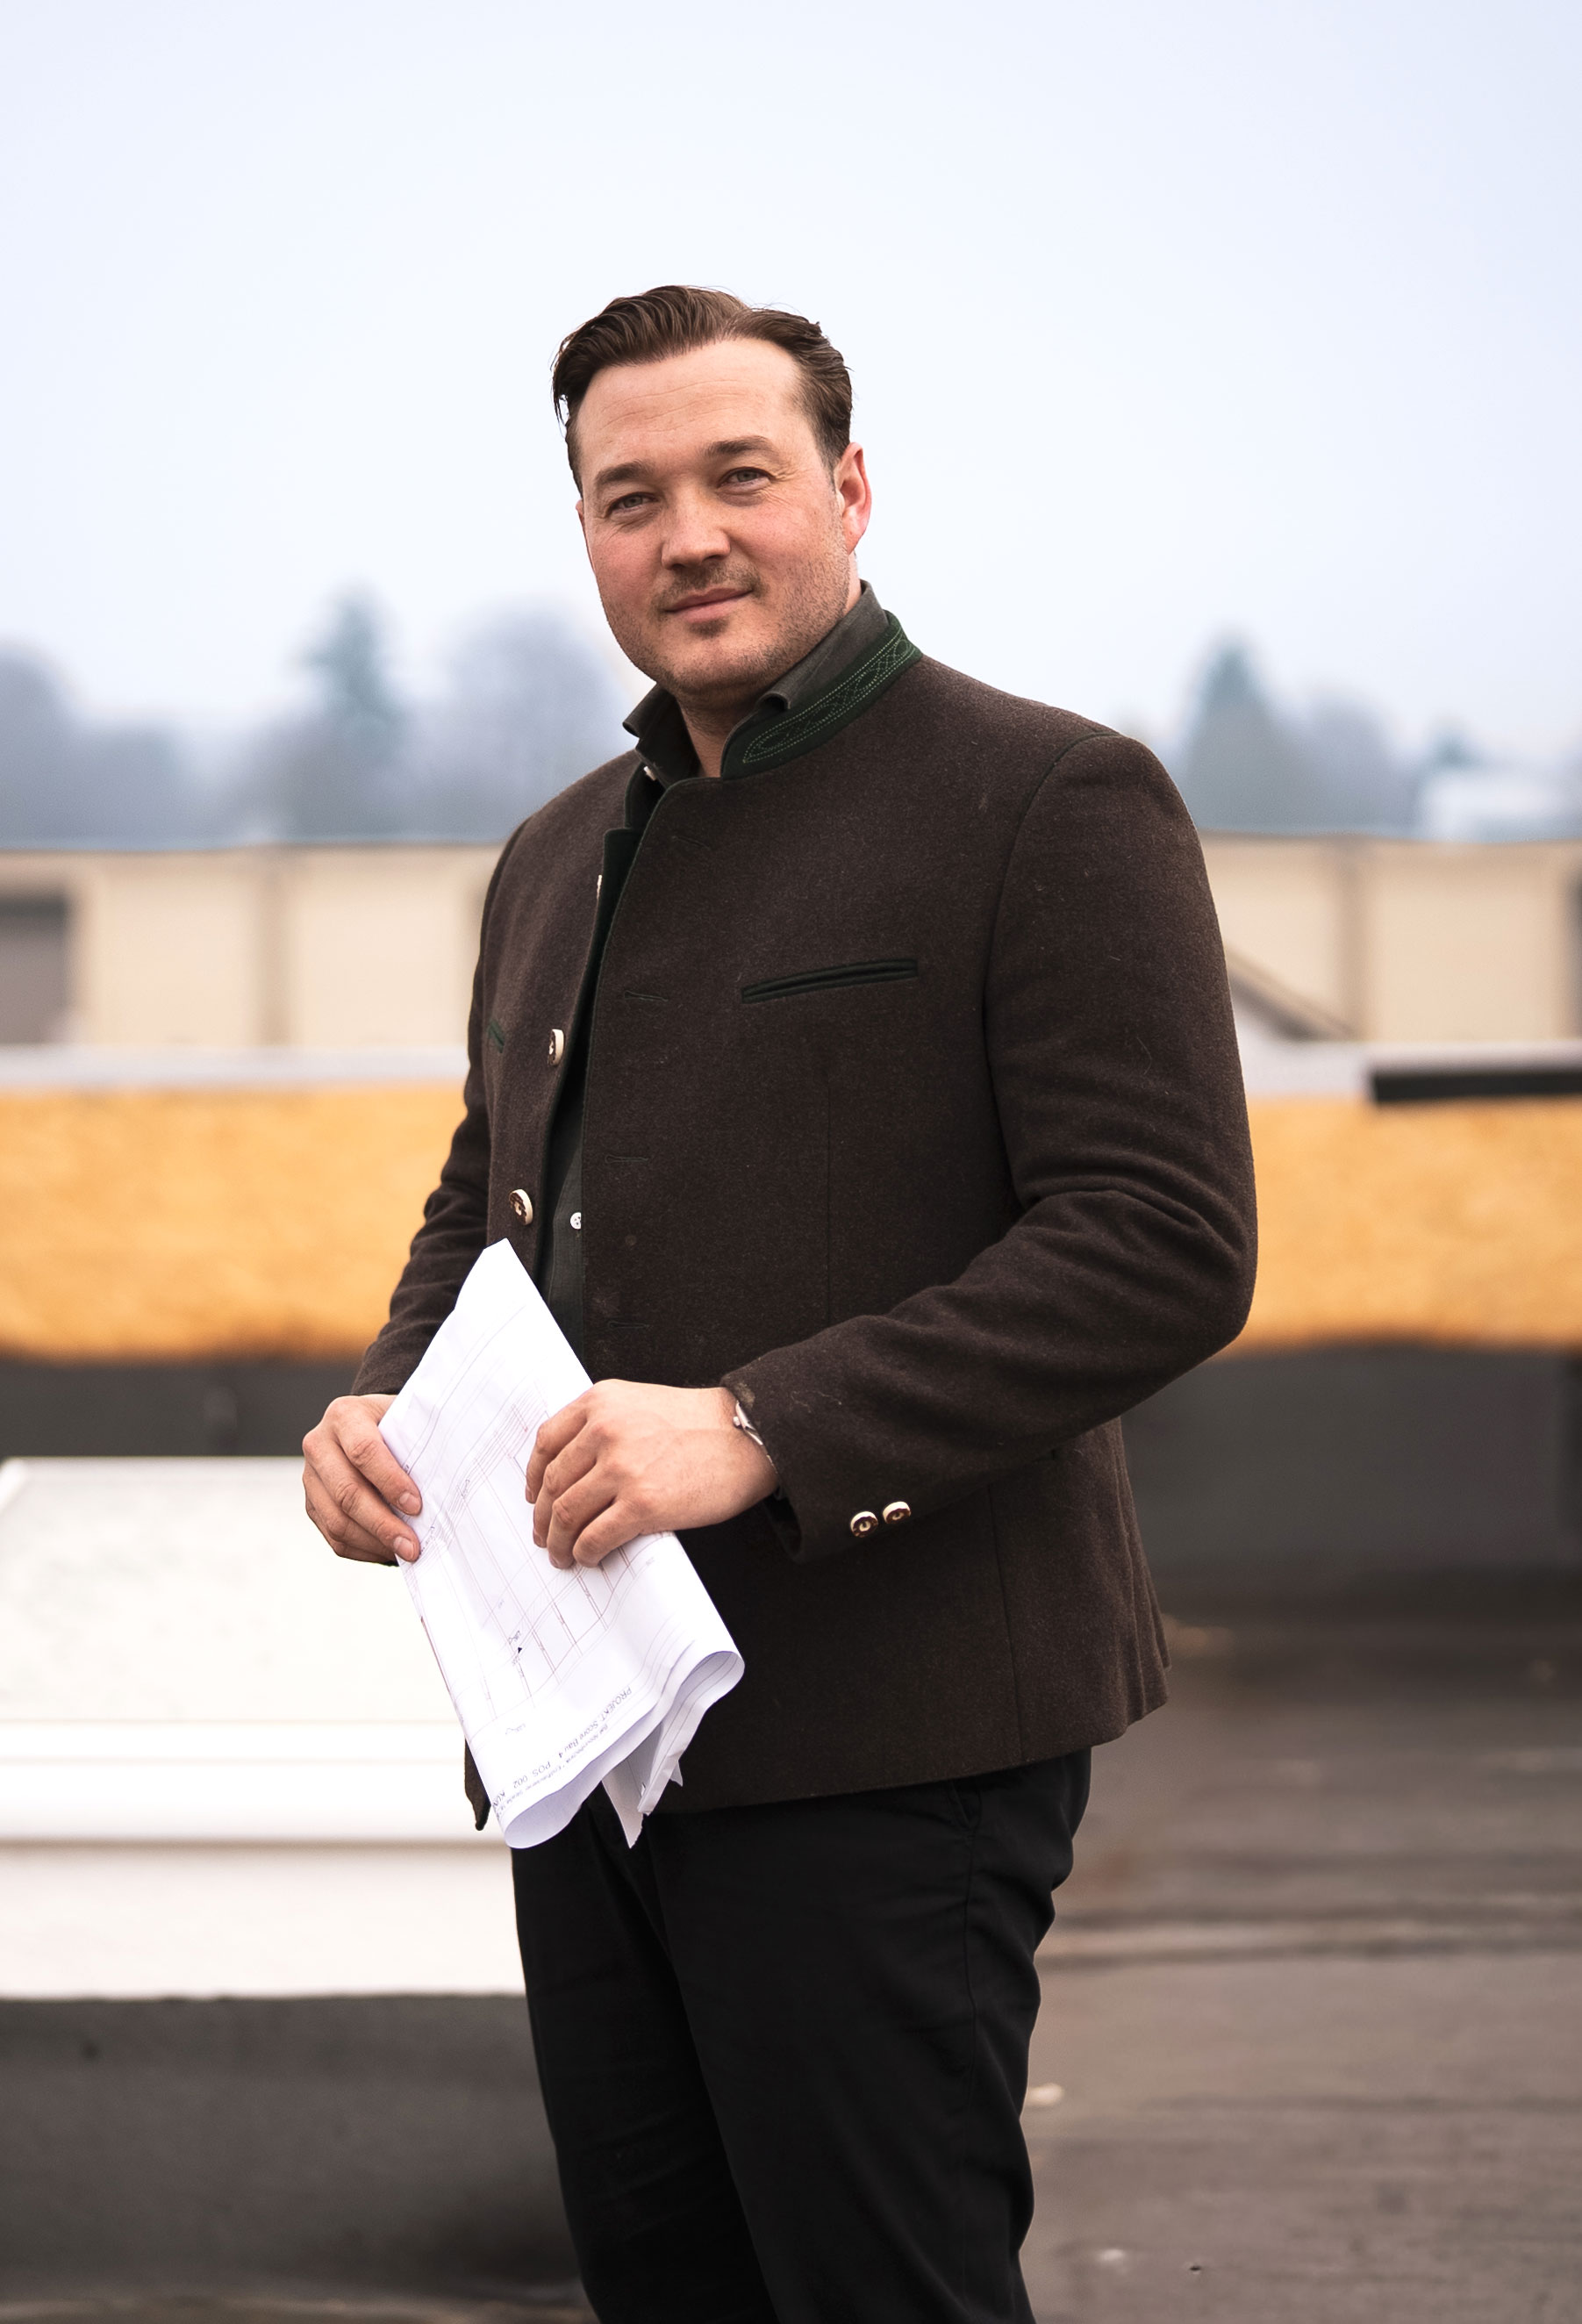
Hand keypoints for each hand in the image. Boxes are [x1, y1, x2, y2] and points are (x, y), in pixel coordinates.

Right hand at [302, 1393, 421, 1564]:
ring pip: (336, 1520)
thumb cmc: (397, 1424)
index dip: (390, 1481)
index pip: (363, 1451)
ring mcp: (311, 1478)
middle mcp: (319, 1445)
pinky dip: (364, 1549)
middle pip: (346, 1492)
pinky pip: (333, 1536)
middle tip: (413, 1545)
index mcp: (344, 1415)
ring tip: (406, 1552)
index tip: (417, 1505)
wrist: (369, 1424)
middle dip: (383, 1523)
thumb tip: (446, 1481)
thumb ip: (420, 1441)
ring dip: (374, 1542)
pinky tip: (389, 1551)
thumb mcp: (408, 1419)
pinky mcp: (312, 1504)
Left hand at [525, 1381, 777, 1569]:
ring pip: (567, 1513)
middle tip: (545, 1535)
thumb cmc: (703, 1423)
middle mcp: (604, 1431)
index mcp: (601, 1402)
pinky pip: (595, 1536)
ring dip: (558, 1541)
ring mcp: (621, 1468)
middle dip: (543, 1517)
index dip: (533, 1476)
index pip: (546, 1442)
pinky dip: (584, 1552)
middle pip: (553, 1483)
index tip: (534, 1496)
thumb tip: (574, 1471)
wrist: (748, 1436)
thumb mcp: (642, 1403)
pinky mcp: (642, 1504)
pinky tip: (588, 1557)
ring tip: (562, 1555)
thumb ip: (605, 1423)